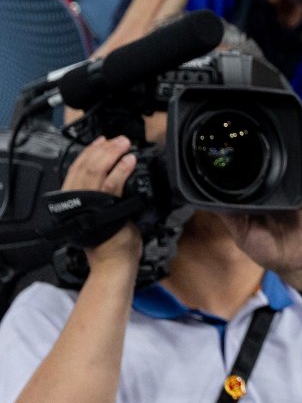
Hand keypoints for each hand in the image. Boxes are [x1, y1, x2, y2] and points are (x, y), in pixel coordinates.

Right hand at [61, 136, 142, 270]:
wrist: (113, 263)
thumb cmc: (110, 243)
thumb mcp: (100, 215)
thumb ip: (99, 198)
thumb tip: (110, 179)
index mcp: (72, 202)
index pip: (76, 170)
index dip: (88, 153)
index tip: (100, 141)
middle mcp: (76, 202)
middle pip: (84, 167)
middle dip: (102, 149)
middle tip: (117, 140)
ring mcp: (89, 205)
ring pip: (96, 172)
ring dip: (112, 154)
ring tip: (124, 145)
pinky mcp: (104, 209)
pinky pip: (112, 184)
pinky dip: (121, 169)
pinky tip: (129, 160)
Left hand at [221, 136, 301, 286]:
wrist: (295, 263)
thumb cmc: (269, 250)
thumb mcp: (241, 233)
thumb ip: (228, 215)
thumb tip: (207, 201)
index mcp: (257, 199)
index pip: (247, 175)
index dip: (239, 161)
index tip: (227, 147)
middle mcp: (275, 191)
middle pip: (268, 164)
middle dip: (261, 147)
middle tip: (248, 129)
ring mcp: (292, 191)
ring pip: (288, 164)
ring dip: (287, 146)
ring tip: (278, 125)